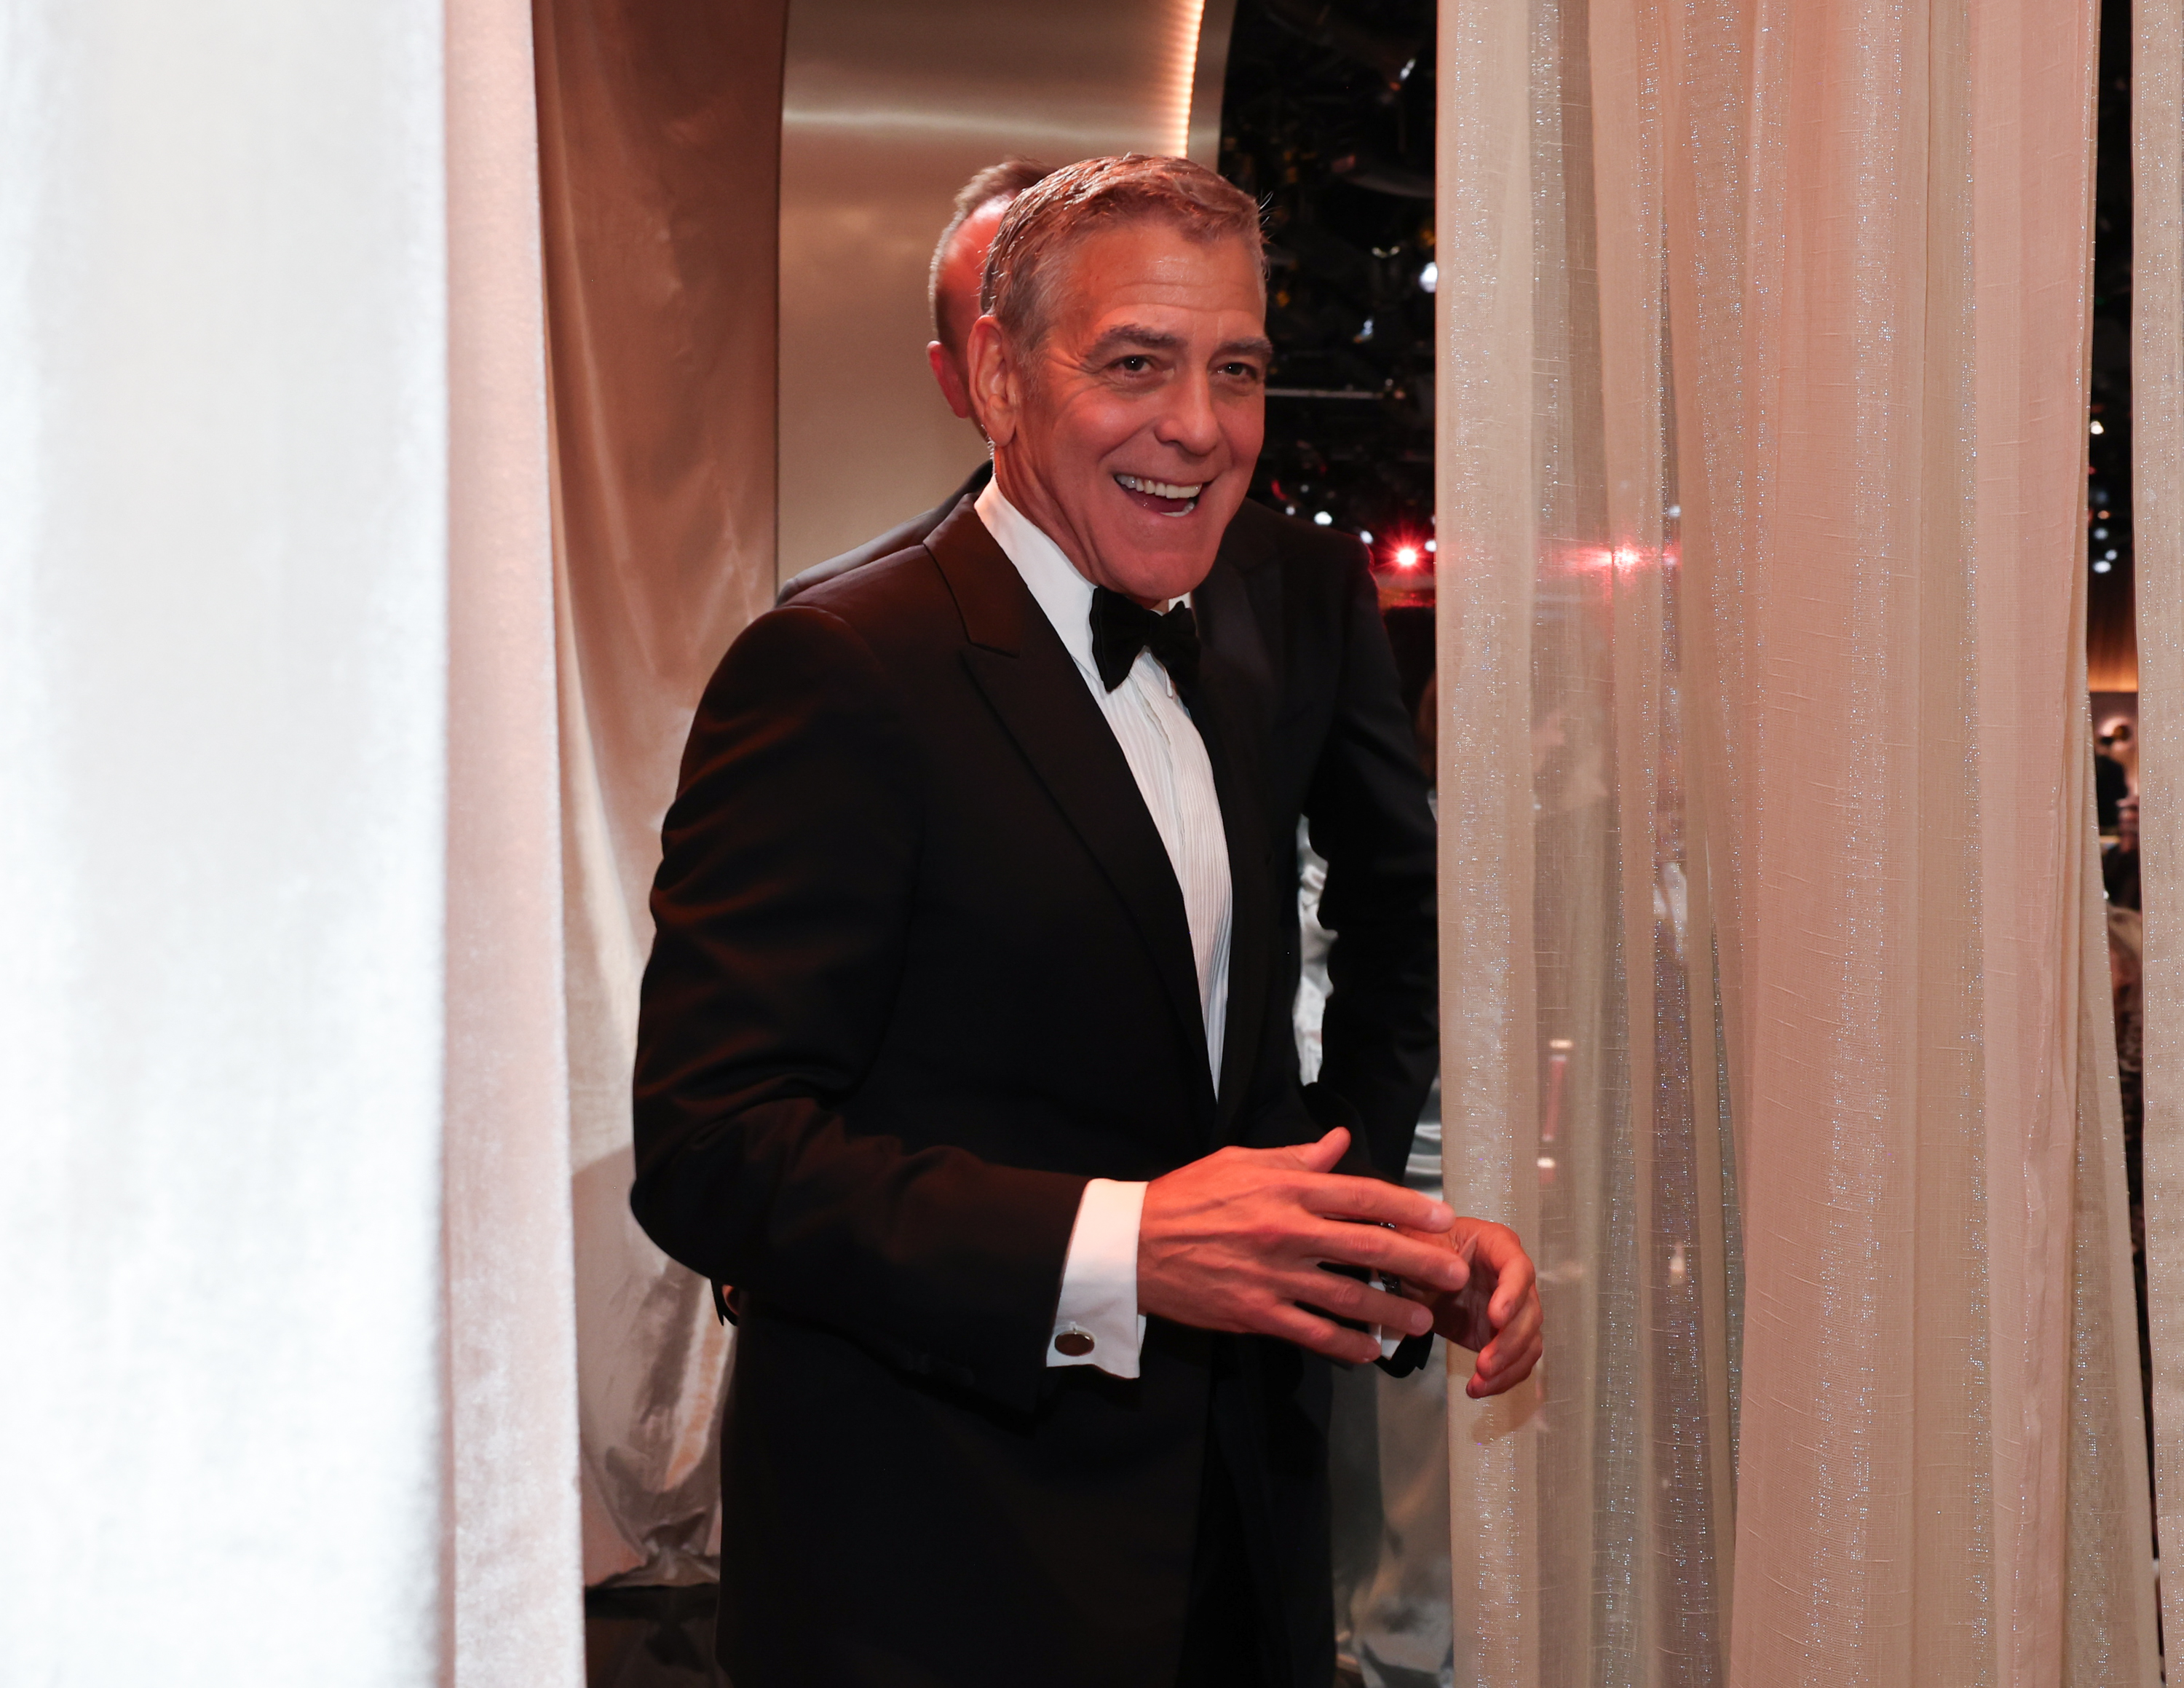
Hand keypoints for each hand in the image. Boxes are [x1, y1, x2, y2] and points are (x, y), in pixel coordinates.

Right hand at [1136, 1127, 1473, 1363]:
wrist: (1133, 1244)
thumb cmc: (1187, 1196)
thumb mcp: (1241, 1162)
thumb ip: (1296, 1157)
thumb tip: (1339, 1142)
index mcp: (1285, 1190)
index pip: (1362, 1195)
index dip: (1409, 1207)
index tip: (1442, 1216)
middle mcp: (1285, 1231)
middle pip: (1367, 1247)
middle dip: (1417, 1262)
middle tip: (1453, 1273)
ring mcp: (1272, 1276)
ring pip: (1346, 1296)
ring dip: (1390, 1310)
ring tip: (1422, 1320)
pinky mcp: (1255, 1313)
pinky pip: (1311, 1333)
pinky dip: (1344, 1344)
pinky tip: (1369, 1351)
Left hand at [1396, 1218, 1541, 1397]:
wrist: (1410, 1272)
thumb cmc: (1418, 1246)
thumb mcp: (1419, 1241)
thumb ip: (1436, 1255)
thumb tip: (1461, 1276)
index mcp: (1498, 1246)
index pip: (1518, 1269)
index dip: (1512, 1294)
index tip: (1496, 1318)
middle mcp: (1514, 1278)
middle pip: (1530, 1311)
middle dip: (1510, 1342)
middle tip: (1485, 1363)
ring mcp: (1512, 1309)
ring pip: (1529, 1340)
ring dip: (1509, 1365)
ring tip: (1480, 1381)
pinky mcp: (1503, 1336)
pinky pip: (1516, 1361)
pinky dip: (1503, 1378)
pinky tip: (1479, 1388)